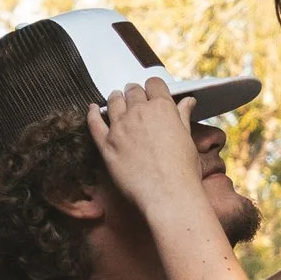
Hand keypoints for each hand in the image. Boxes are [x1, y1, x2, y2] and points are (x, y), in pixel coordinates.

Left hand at [89, 78, 208, 218]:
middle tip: (135, 96)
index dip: (153, 87)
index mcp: (162, 107)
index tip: (152, 92)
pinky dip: (92, 113)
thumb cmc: (182, 171)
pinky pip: (94, 122)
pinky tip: (93, 109)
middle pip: (132, 91)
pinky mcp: (106, 144)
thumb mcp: (187, 138)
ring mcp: (120, 127)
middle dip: (134, 92)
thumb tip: (188, 101)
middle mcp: (139, 112)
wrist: (167, 195)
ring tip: (116, 98)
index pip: (154, 84)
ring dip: (116, 98)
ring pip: (114, 102)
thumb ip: (183, 116)